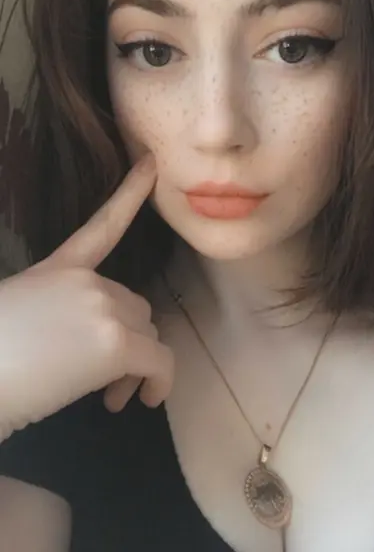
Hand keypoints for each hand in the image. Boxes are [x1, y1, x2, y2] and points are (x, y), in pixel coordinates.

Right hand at [0, 155, 173, 440]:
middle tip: (106, 382)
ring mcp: (103, 307)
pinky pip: (161, 361)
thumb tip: (91, 345)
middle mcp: (87, 281)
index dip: (129, 192)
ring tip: (109, 398)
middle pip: (135, 307)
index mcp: (58, 269)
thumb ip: (63, 315)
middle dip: (128, 344)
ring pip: (148, 334)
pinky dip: (159, 382)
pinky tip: (140, 400)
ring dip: (136, 367)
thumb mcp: (24, 318)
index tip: (151, 163)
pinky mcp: (116, 343)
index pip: (103, 225)